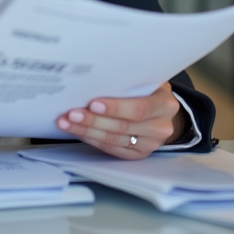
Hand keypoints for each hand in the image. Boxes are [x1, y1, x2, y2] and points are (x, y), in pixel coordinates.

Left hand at [56, 82, 186, 159]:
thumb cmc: (148, 90)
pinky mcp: (138, 154)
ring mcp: (150, 144)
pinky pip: (112, 149)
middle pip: (122, 126)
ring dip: (87, 130)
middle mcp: (160, 127)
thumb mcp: (146, 81)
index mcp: (165, 104)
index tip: (93, 104)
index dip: (115, 108)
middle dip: (93, 120)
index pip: (139, 108)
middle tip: (72, 113)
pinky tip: (79, 131)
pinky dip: (92, 139)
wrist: (160, 110)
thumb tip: (94, 79)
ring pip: (113, 139)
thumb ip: (128, 82)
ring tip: (68, 122)